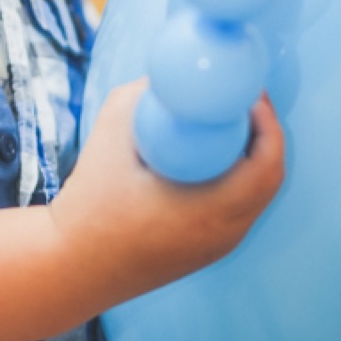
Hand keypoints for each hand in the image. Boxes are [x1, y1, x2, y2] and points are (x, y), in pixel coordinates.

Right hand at [48, 80, 284, 310]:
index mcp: (212, 210)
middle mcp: (225, 234)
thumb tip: (172, 75)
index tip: (249, 93)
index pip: (267, 164)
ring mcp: (217, 247)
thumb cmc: (91, 202)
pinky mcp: (204, 251)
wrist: (72, 265)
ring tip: (228, 122)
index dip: (268, 122)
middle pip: (268, 179)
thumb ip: (145, 95)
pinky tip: (208, 156)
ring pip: (254, 195)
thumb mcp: (113, 131)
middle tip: (242, 102)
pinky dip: (235, 178)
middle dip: (263, 134)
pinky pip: (236, 208)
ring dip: (251, 156)